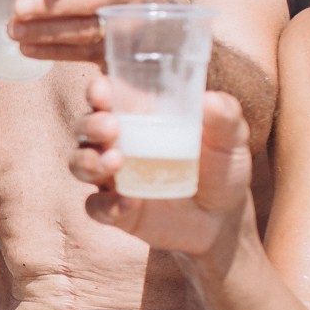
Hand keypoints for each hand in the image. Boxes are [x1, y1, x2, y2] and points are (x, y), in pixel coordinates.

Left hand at [5, 0, 150, 63]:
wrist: (129, 1)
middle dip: (52, 5)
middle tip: (18, 8)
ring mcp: (125, 22)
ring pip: (86, 29)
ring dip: (46, 32)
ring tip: (14, 30)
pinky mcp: (115, 49)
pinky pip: (83, 53)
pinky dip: (52, 51)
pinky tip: (27, 48)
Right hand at [71, 79, 252, 254]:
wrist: (223, 219)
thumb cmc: (221, 167)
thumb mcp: (231, 139)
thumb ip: (224, 116)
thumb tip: (209, 100)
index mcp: (139, 116)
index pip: (107, 95)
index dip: (99, 90)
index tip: (102, 91)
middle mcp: (118, 143)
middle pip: (84, 127)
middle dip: (90, 125)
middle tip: (111, 129)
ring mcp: (113, 178)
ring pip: (79, 163)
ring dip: (88, 161)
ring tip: (115, 163)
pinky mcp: (115, 210)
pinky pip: (95, 207)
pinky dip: (105, 205)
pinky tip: (127, 204)